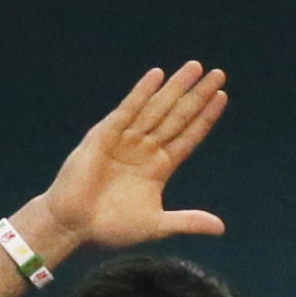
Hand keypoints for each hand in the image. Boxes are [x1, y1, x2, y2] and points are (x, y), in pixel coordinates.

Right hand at [36, 63, 230, 253]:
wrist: (74, 227)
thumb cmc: (111, 228)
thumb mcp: (156, 225)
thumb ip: (188, 221)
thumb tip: (221, 228)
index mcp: (159, 167)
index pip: (188, 136)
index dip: (205, 117)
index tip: (222, 97)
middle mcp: (145, 149)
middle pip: (178, 116)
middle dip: (197, 95)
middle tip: (218, 74)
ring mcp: (125, 139)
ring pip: (157, 108)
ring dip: (176, 88)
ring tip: (195, 67)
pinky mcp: (105, 135)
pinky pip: (128, 109)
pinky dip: (142, 92)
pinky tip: (157, 75)